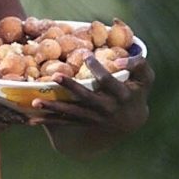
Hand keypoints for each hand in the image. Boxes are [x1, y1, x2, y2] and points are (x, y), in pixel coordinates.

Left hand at [28, 55, 153, 133]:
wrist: (132, 120)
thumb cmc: (138, 92)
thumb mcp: (147, 77)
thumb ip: (138, 64)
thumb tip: (118, 58)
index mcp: (121, 96)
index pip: (108, 82)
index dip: (98, 70)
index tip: (87, 56)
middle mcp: (107, 109)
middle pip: (86, 98)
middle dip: (71, 87)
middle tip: (56, 76)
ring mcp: (94, 118)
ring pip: (72, 113)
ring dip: (54, 108)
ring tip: (36, 103)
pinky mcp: (83, 122)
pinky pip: (65, 123)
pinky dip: (49, 121)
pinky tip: (32, 120)